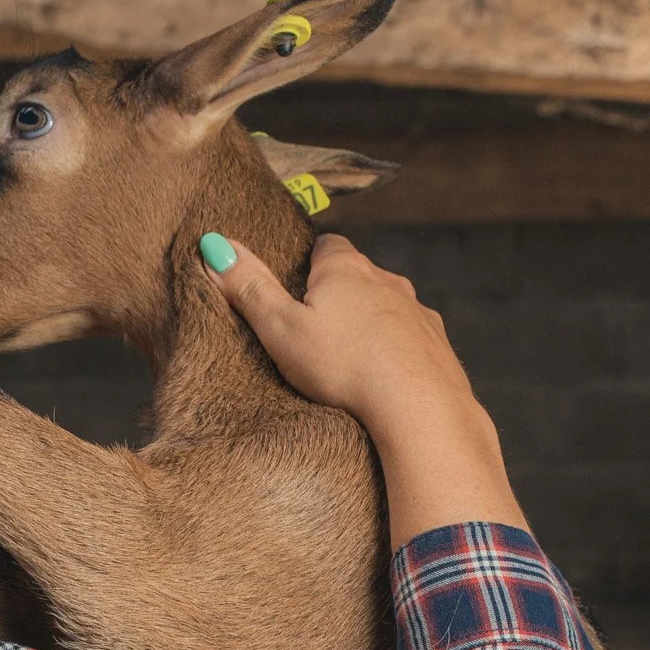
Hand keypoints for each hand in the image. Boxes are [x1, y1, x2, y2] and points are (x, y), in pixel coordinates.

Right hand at [200, 230, 527, 550]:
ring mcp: (417, 312)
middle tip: (315, 328)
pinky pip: (411, 341)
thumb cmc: (343, 365)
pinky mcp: (437, 345)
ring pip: (388, 308)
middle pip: (359, 276)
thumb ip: (249, 288)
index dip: (308, 264)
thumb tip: (213, 245)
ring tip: (349, 358)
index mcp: (345, 268)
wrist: (417, 405)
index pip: (326, 246)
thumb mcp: (281, 328)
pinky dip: (397, 351)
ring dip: (370, 323)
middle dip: (340, 294)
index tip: (295, 287)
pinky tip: (384, 379)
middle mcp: (387, 280)